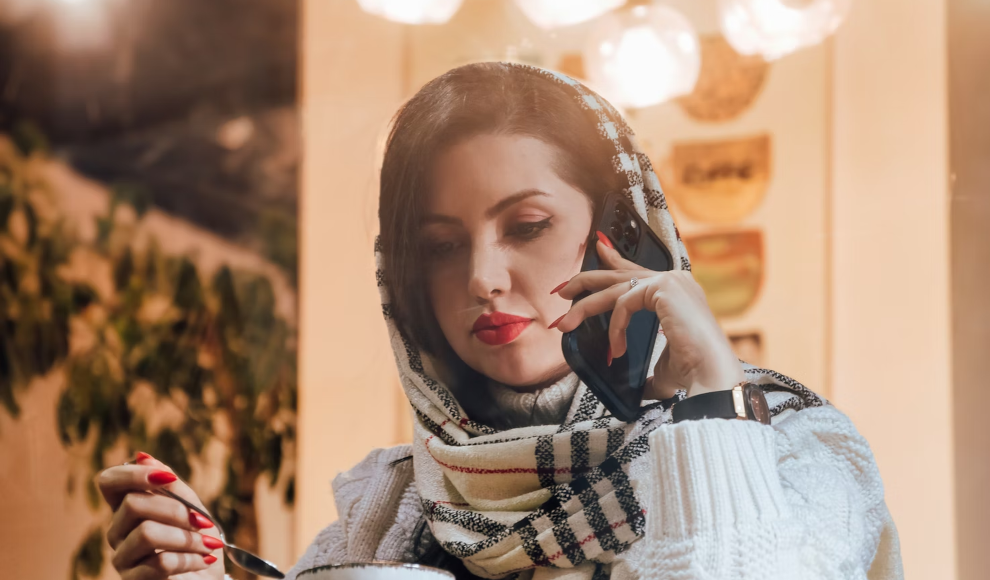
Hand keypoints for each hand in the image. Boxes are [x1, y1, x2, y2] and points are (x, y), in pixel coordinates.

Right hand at [98, 453, 223, 579]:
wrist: (208, 579)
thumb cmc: (200, 543)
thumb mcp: (193, 508)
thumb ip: (172, 485)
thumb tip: (143, 456)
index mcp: (130, 508)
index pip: (109, 482)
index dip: (132, 474)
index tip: (167, 478)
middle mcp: (119, 531)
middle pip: (132, 504)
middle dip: (176, 510)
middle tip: (203, 522)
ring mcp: (122, 557)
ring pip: (146, 533)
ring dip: (187, 538)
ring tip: (208, 545)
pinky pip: (159, 563)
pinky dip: (189, 559)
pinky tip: (203, 561)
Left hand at [552, 233, 743, 399]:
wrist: (710, 375)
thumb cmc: (693, 372)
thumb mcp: (661, 366)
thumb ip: (646, 367)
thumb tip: (638, 388)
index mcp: (677, 292)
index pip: (638, 270)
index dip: (613, 260)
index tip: (597, 252)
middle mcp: (675, 279)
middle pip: (620, 274)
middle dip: (586, 280)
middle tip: (562, 290)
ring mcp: (671, 280)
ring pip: (615, 289)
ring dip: (585, 307)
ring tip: (564, 325)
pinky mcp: (664, 288)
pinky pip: (624, 304)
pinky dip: (615, 327)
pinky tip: (615, 349)